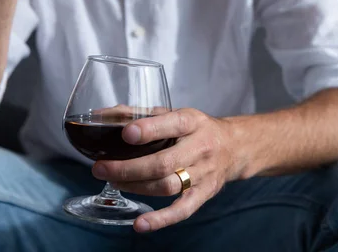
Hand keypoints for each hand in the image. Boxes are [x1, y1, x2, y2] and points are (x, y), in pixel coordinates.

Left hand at [92, 109, 239, 232]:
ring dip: (136, 187)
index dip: (149, 130)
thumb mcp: (177, 113)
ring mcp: (203, 174)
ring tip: (113, 183)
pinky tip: (140, 224)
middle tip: (101, 168)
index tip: (126, 134)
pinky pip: (182, 210)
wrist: (235, 147)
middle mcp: (200, 148)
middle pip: (164, 162)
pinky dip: (161, 220)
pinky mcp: (204, 194)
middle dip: (129, 168)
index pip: (172, 125)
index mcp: (192, 122)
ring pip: (168, 186)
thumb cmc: (198, 129)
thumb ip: (143, 115)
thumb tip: (104, 115)